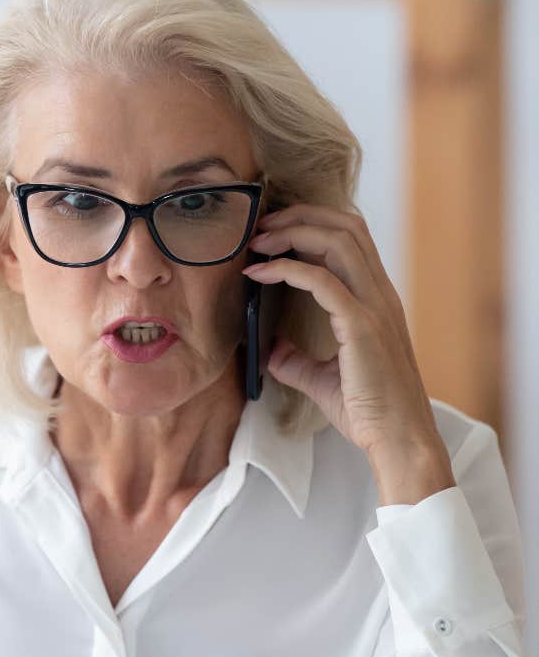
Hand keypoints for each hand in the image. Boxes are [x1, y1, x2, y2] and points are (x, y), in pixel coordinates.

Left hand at [243, 204, 454, 499]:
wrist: (398, 440)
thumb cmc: (368, 411)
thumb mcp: (322, 379)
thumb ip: (297, 360)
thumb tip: (270, 350)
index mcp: (376, 300)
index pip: (350, 239)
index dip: (310, 224)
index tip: (271, 233)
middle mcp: (380, 294)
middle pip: (345, 226)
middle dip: (299, 216)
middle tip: (260, 227)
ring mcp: (374, 307)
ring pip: (338, 241)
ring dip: (292, 232)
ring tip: (257, 242)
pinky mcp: (362, 326)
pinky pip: (322, 280)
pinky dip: (286, 268)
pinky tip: (259, 273)